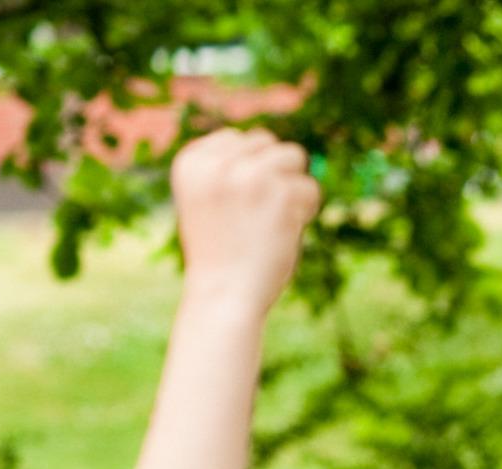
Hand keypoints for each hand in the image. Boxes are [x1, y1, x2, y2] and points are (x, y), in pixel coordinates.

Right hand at [170, 129, 319, 320]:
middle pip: (267, 142)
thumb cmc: (220, 256)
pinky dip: (306, 211)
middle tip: (262, 213)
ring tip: (276, 220)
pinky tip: (285, 233)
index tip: (240, 205)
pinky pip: (310, 188)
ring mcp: (249, 174)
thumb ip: (229, 171)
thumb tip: (279, 149)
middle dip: (274, 173)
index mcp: (191, 162)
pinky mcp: (281, 192)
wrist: (224, 297)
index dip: (250, 169)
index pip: (236, 138)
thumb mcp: (209, 203)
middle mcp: (217, 162)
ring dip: (293, 188)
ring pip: (293, 157)